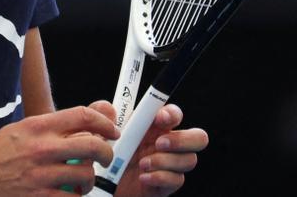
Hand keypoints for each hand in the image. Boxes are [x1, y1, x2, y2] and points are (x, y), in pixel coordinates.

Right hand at [0, 106, 118, 195]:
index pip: (83, 116)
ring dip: (90, 178)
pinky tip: (69, 192)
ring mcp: (41, 175)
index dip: (105, 122)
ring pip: (86, 174)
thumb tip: (97, 112)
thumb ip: (58, 124)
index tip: (112, 130)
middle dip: (106, 152)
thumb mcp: (24, 129)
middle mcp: (41, 149)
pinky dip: (77, 196)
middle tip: (106, 156)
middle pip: (92, 145)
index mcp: (37, 127)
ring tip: (82, 179)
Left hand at [90, 101, 207, 195]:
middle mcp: (167, 144)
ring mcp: (169, 165)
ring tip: (142, 164)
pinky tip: (143, 178)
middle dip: (182, 139)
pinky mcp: (166, 185)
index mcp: (154, 127)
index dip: (172, 113)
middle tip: (159, 143)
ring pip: (189, 160)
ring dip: (165, 161)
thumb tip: (110, 109)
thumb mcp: (97, 132)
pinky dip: (160, 178)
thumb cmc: (102, 157)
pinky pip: (177, 180)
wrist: (100, 187)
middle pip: (198, 137)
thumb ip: (100, 114)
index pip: (175, 115)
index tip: (159, 118)